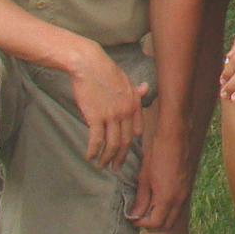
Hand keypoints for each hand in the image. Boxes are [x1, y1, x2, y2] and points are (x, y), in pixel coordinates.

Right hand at [69, 46, 147, 169]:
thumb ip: (134, 90)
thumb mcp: (125, 79)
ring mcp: (111, 115)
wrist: (89, 64)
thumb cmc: (105, 70)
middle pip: (125, 141)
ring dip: (106, 158)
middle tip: (116, 168)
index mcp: (133, 104)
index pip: (137, 130)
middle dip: (120, 157)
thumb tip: (145, 88)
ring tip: (101, 165)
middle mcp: (125, 112)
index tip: (125, 151)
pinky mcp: (95, 116)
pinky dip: (93, 151)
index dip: (131, 143)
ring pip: (112, 144)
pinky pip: (96, 140)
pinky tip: (89, 157)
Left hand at [129, 121, 190, 230]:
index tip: (132, 218)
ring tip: (147, 209)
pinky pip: (178, 207)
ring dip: (161, 218)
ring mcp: (185, 193)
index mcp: (167, 198)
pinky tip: (157, 199)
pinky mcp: (187, 187)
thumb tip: (135, 215)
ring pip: (173, 217)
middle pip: (166, 225)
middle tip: (139, 217)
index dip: (141, 224)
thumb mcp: (144, 178)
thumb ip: (141, 200)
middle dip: (152, 225)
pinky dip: (168, 209)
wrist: (175, 137)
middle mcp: (179, 199)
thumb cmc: (157, 154)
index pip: (155, 223)